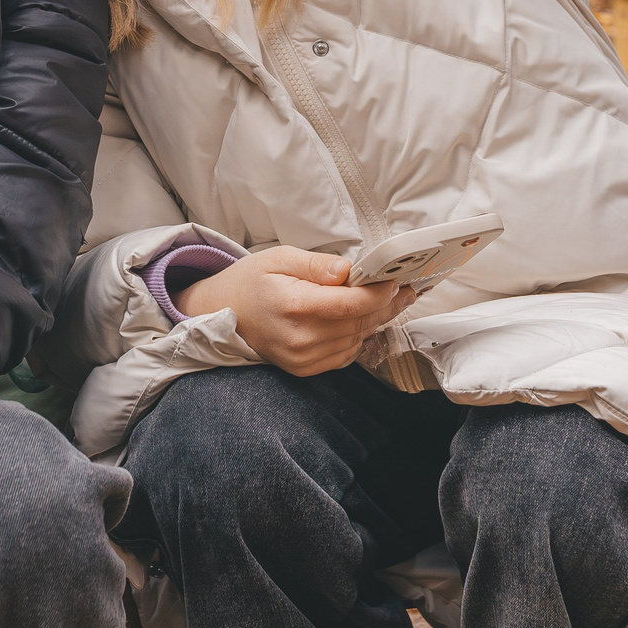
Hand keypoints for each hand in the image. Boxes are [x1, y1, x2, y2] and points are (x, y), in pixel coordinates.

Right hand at [175, 246, 414, 376]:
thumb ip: (317, 265)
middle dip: (385, 304)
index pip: (352, 303)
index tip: (394, 279)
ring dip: (374, 321)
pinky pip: (344, 355)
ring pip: (356, 339)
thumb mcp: (280, 258)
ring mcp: (302, 358)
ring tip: (389, 301)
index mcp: (295, 306)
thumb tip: (348, 270)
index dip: (379, 292)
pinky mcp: (304, 369)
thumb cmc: (252, 281)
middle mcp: (301, 338)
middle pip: (359, 322)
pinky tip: (361, 320)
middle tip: (404, 288)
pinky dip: (357, 337)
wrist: (223, 314)